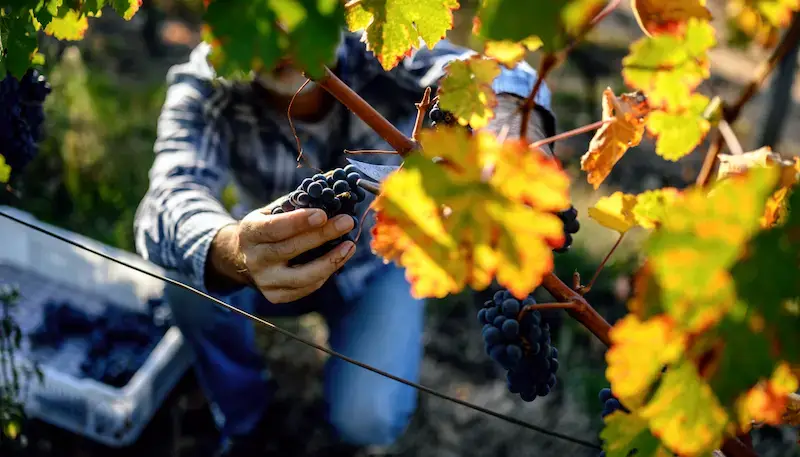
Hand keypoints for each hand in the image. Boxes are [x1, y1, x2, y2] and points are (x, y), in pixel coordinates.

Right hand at [215, 206, 355, 302]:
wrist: (242, 257)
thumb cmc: (265, 229)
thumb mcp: (270, 212)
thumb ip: (293, 206)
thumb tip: (327, 196)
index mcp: (250, 233)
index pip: (274, 228)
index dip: (299, 222)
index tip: (323, 214)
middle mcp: (254, 259)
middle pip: (290, 249)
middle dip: (322, 235)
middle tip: (346, 222)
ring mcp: (264, 280)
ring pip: (301, 276)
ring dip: (330, 261)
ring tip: (350, 246)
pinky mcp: (275, 296)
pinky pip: (305, 288)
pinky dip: (324, 274)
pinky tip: (338, 259)